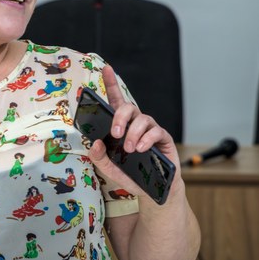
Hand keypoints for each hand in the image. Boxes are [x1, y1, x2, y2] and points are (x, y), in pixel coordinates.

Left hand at [88, 66, 180, 196]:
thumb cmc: (131, 175)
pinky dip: (147, 139)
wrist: (153, 191)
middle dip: (120, 117)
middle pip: (128, 107)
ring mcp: (150, 129)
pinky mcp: (163, 138)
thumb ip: (99, 157)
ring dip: (133, 133)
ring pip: (143, 119)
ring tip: (129, 148)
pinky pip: (156, 131)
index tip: (106, 68)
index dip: (111, 83)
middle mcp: (136, 123)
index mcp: (121, 126)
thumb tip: (95, 144)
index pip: (116, 100)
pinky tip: (142, 148)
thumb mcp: (110, 168)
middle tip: (115, 133)